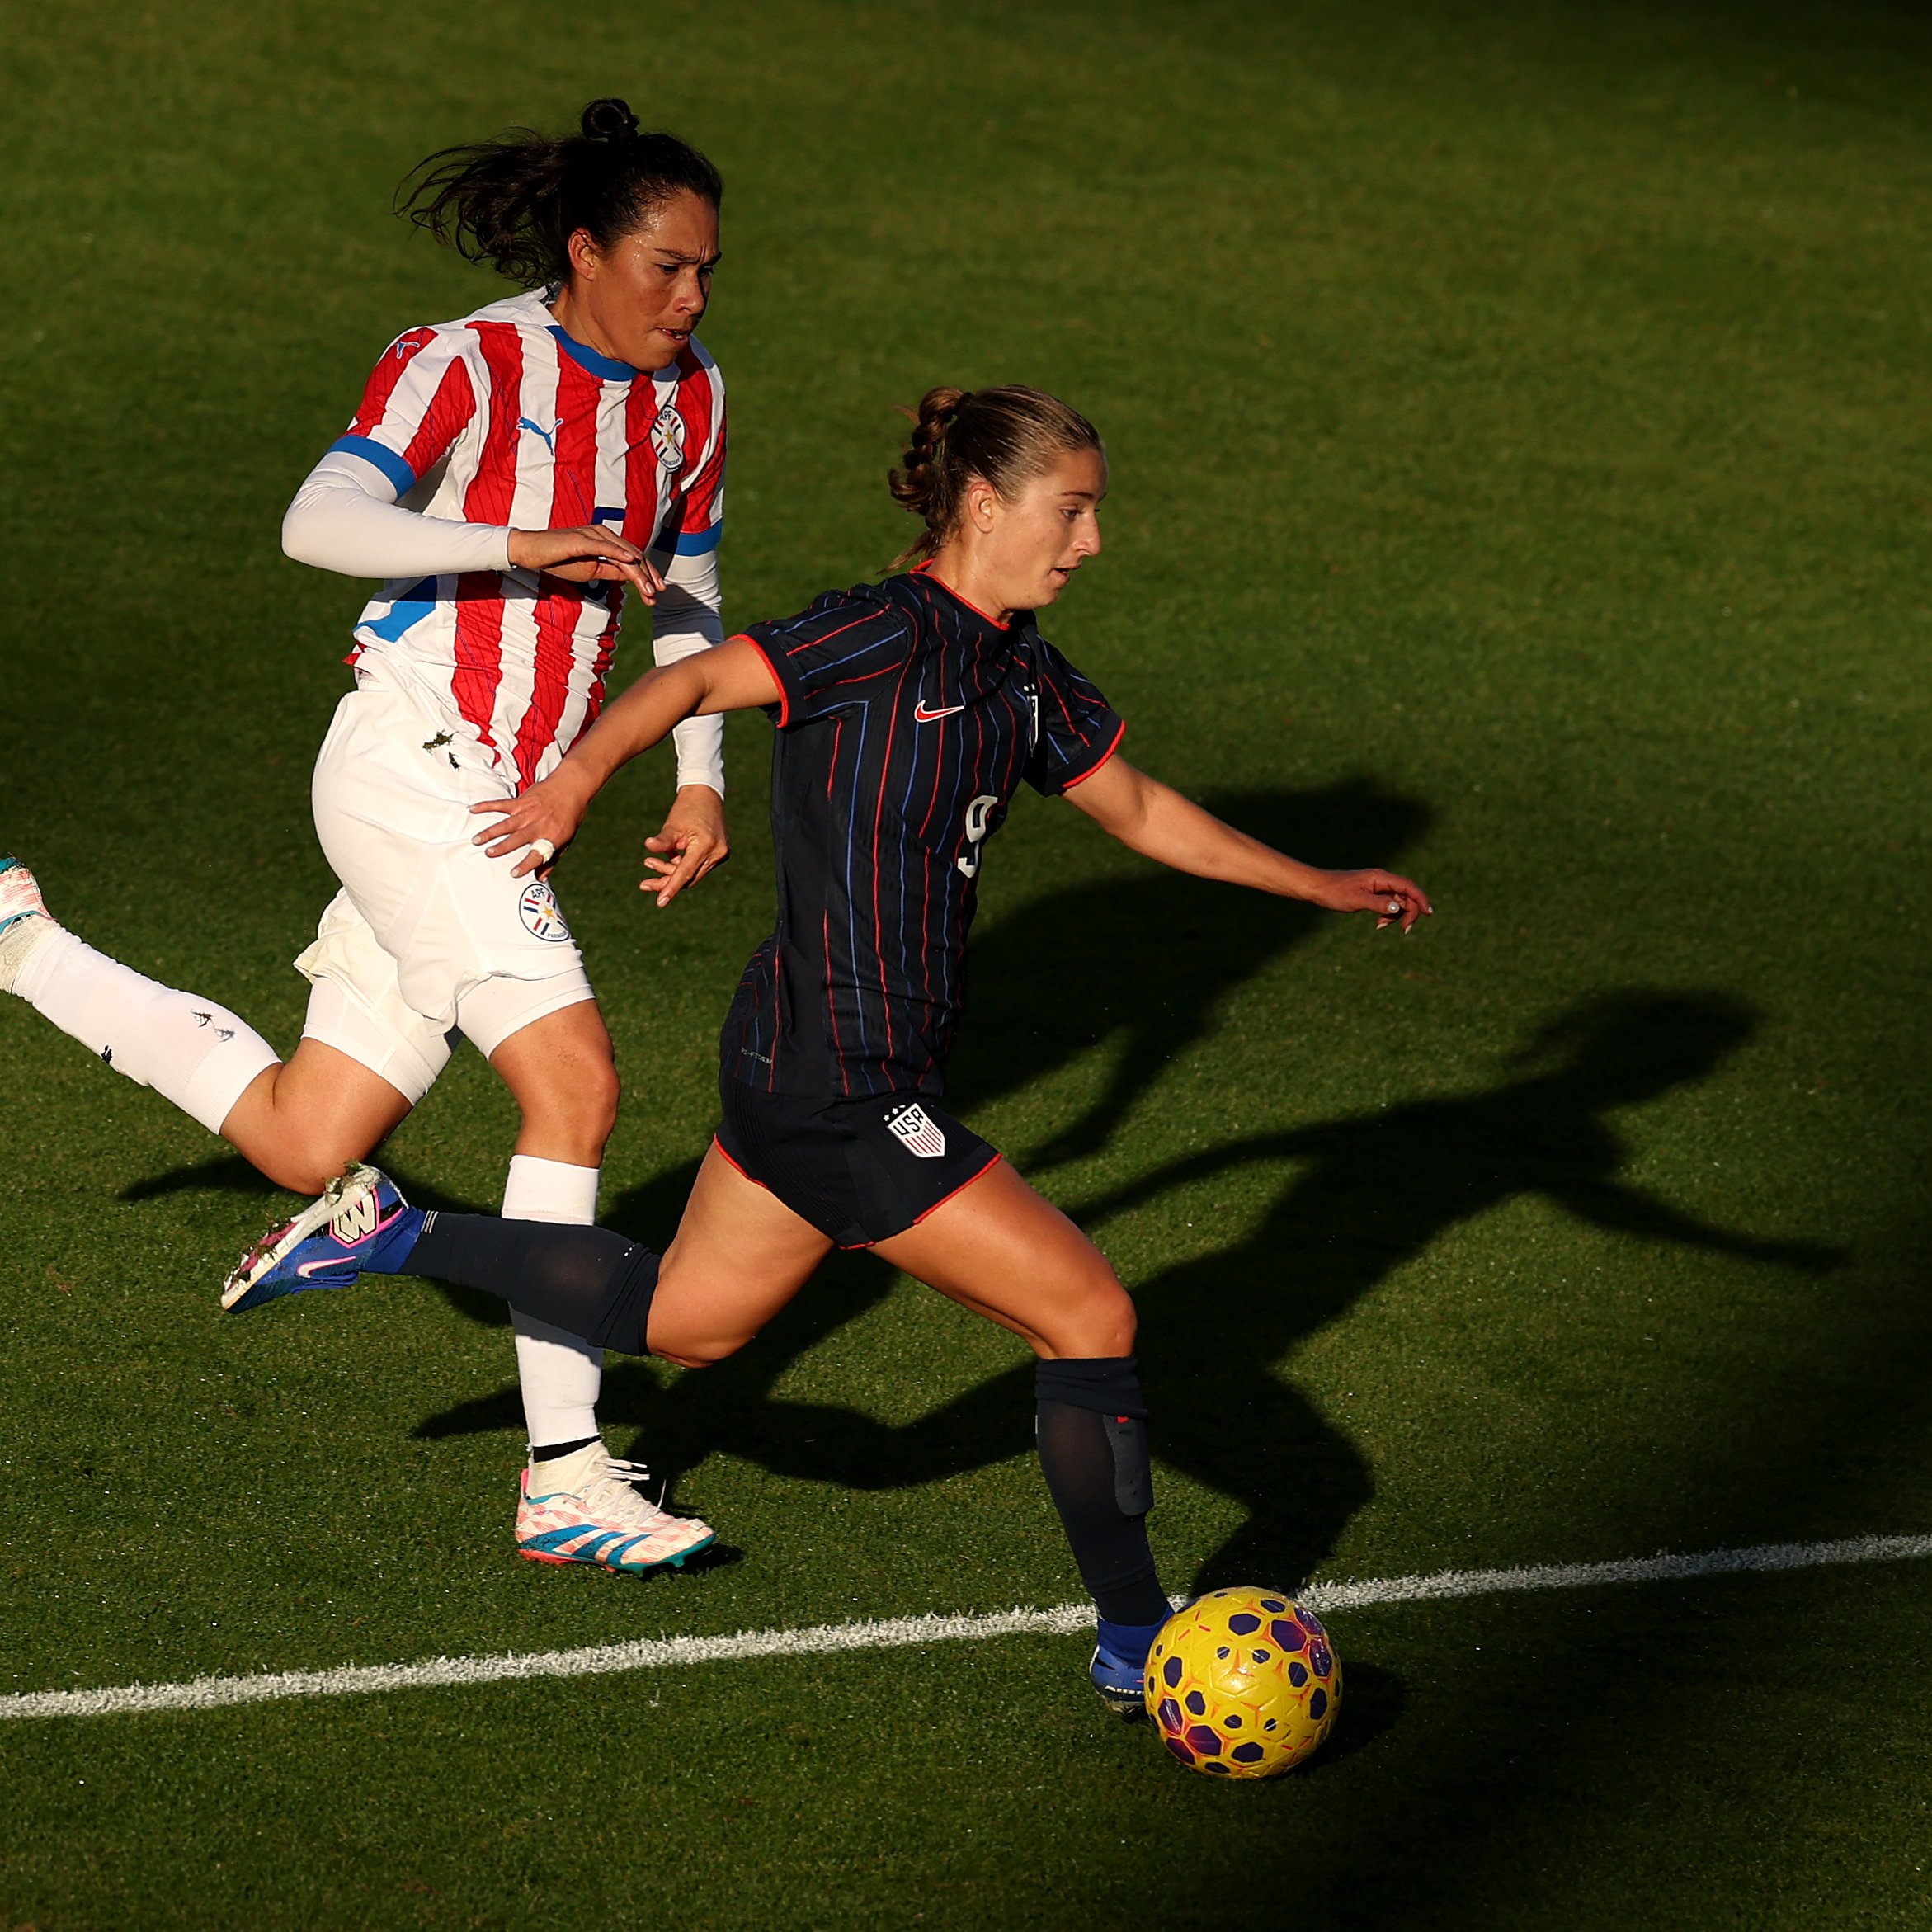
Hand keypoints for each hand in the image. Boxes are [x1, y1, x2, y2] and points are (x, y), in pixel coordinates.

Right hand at [470, 766, 595, 876]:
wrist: (572, 788)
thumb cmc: (569, 818)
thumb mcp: (566, 841)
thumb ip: (552, 860)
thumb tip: (541, 879)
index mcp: (551, 837)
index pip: (537, 854)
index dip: (526, 865)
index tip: (513, 874)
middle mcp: (538, 825)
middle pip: (518, 838)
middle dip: (503, 847)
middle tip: (488, 854)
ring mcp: (528, 812)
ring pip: (506, 823)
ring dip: (490, 832)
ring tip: (476, 840)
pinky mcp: (521, 801)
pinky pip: (501, 804)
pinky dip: (486, 806)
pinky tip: (472, 809)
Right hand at [507, 525, 664, 602]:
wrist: (531, 552)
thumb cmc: (558, 560)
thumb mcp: (590, 570)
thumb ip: (610, 571)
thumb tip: (629, 577)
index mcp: (606, 540)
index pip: (633, 558)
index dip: (647, 575)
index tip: (656, 593)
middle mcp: (603, 534)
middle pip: (633, 555)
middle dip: (648, 575)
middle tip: (658, 593)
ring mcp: (592, 534)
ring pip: (623, 554)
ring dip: (639, 572)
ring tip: (649, 590)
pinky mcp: (581, 539)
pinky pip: (604, 546)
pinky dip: (619, 553)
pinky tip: (632, 563)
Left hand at [641, 784, 729, 907]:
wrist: (706, 794)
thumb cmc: (687, 808)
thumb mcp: (672, 825)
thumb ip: (662, 841)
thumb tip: (648, 846)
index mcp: (706, 846)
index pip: (685, 873)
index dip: (670, 888)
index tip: (660, 903)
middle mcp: (717, 853)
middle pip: (688, 878)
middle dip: (666, 881)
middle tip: (644, 883)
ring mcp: (720, 855)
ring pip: (692, 874)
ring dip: (671, 872)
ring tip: (649, 862)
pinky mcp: (719, 854)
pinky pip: (697, 867)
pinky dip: (681, 865)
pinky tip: (667, 857)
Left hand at [1308, 869, 1433, 931]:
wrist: (1318, 888)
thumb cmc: (1335, 892)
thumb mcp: (1357, 900)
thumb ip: (1379, 904)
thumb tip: (1398, 908)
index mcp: (1381, 878)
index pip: (1409, 887)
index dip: (1421, 899)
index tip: (1428, 913)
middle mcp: (1383, 880)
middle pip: (1407, 895)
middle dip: (1409, 912)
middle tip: (1404, 930)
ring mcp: (1379, 887)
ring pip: (1399, 902)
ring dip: (1397, 916)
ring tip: (1381, 926)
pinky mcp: (1373, 894)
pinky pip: (1389, 905)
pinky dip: (1388, 915)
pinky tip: (1379, 924)